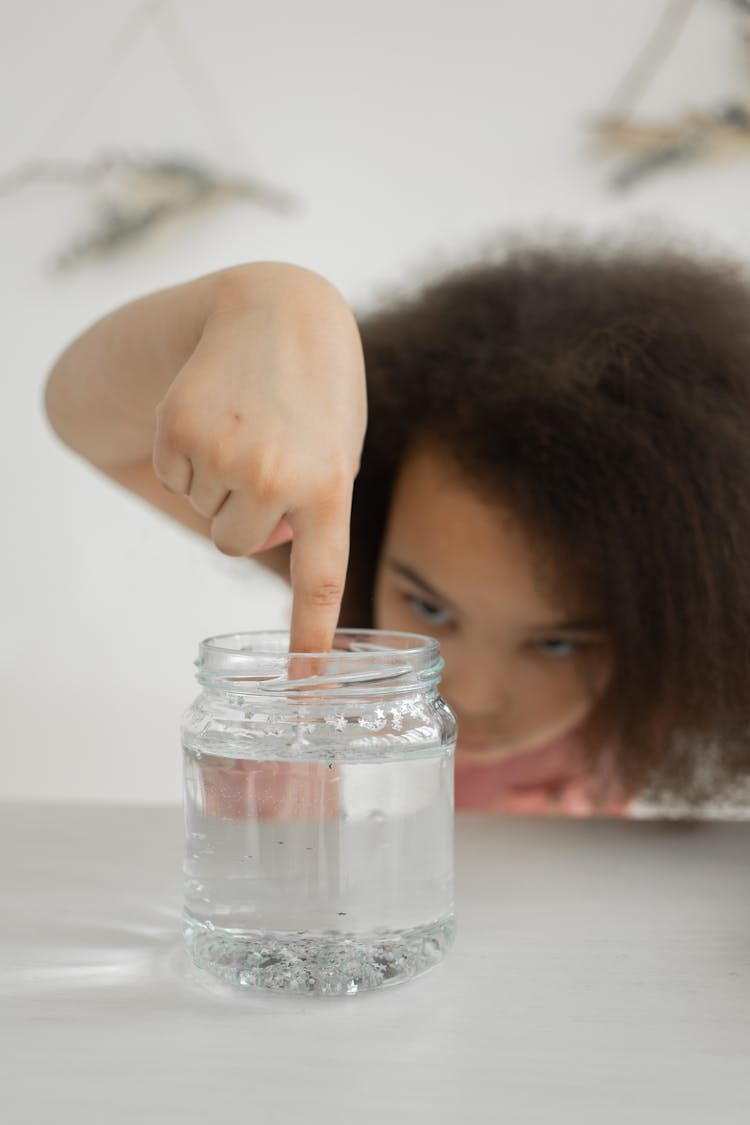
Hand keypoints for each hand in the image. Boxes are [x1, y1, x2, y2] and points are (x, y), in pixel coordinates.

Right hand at [152, 264, 366, 651]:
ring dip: (216, 479)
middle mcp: (276, 477)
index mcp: (330, 487)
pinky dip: (186, 455)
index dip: (308, 640)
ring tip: (246, 425)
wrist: (275, 308)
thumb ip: (314, 509)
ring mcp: (224, 453)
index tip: (303, 688)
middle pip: (235, 543)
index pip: (319, 582)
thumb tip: (271, 552)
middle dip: (243, 514)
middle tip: (265, 456)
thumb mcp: (339, 451)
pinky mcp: (179, 431)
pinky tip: (216, 414)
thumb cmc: (317, 391)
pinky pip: (173, 477)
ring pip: (203, 510)